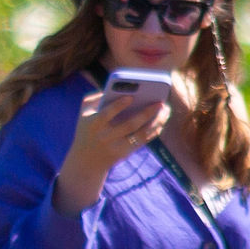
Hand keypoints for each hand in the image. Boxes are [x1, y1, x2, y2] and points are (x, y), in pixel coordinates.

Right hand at [54, 79, 173, 211]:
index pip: (106, 114)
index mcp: (93, 123)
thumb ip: (96, 97)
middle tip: (160, 102)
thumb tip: (118, 88)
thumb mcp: (84, 112)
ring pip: (141, 134)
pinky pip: (144, 140)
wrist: (86, 160)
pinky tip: (162, 119)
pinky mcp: (126, 152)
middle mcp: (105, 136)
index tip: (131, 97)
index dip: (118, 106)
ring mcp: (117, 146)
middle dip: (146, 113)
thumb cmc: (87, 127)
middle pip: (129, 125)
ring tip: (165, 109)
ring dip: (156, 121)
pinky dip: (154, 129)